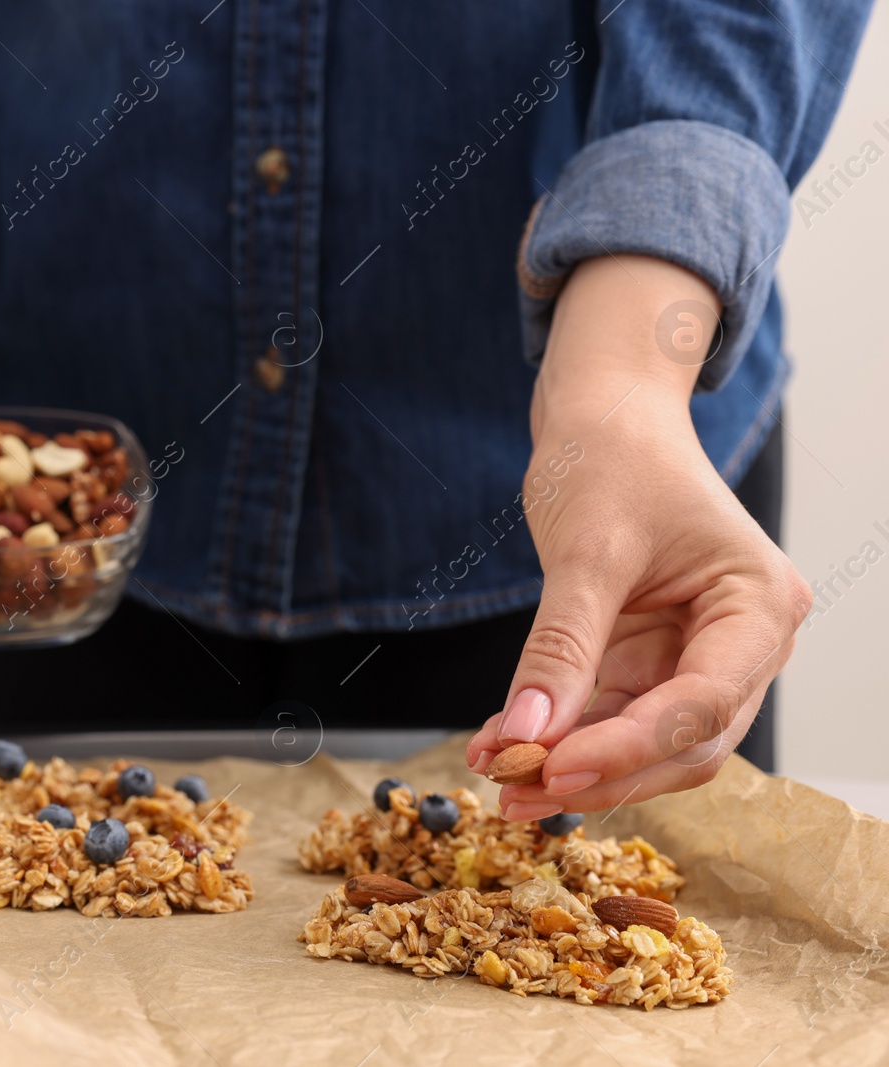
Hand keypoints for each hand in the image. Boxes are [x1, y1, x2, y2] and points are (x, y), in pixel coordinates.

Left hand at [464, 255, 811, 813]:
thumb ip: (561, 647)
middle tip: (515, 790)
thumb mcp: (586, 552)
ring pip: (647, 743)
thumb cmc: (613, 461)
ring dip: (574, 765)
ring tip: (497, 775)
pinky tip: (503, 744)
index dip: (629, 747)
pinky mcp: (652, 663)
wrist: (605, 422)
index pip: (704, 703)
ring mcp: (700, 658)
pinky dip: (561, 736)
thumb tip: (524, 734)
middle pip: (684, 741)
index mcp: (760, 606)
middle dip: (600, 771)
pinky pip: (611, 718)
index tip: (554, 767)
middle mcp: (744, 644)